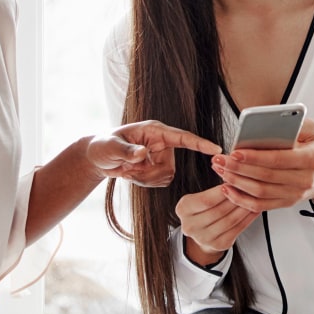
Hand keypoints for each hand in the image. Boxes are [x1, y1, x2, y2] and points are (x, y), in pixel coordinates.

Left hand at [86, 120, 221, 187]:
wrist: (97, 158)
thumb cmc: (103, 145)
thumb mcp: (111, 147)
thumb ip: (126, 151)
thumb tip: (142, 154)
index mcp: (154, 131)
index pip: (182, 137)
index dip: (200, 144)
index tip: (216, 149)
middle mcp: (161, 143)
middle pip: (170, 166)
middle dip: (149, 174)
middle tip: (128, 169)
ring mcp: (161, 157)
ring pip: (166, 177)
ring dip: (145, 179)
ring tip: (129, 170)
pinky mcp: (157, 168)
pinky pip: (161, 183)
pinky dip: (145, 183)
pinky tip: (132, 175)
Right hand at [176, 184, 258, 263]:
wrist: (202, 232)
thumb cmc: (203, 209)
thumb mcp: (200, 197)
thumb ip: (213, 192)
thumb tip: (234, 179)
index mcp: (183, 209)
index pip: (206, 200)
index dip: (222, 192)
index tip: (235, 182)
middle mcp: (190, 226)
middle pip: (219, 211)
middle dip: (236, 198)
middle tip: (250, 188)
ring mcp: (204, 238)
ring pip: (230, 220)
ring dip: (244, 208)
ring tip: (254, 197)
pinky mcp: (218, 245)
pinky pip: (237, 229)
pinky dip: (248, 218)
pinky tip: (254, 209)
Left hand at [211, 118, 313, 211]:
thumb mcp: (312, 130)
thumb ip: (292, 124)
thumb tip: (267, 121)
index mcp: (311, 159)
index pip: (278, 159)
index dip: (254, 157)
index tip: (235, 152)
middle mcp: (304, 180)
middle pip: (265, 177)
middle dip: (238, 168)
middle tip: (220, 160)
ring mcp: (294, 194)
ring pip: (259, 192)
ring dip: (236, 182)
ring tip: (220, 170)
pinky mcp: (286, 202)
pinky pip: (260, 205)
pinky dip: (241, 199)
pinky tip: (228, 189)